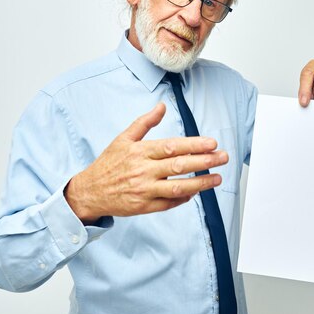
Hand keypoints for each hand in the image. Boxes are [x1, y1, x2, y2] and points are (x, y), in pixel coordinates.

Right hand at [64, 103, 227, 222]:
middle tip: (223, 157)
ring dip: (201, 183)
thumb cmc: (108, 163)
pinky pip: (169, 203)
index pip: (172, 146)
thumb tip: (161, 106)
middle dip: (204, 161)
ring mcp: (145, 190)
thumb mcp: (123, 138)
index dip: (194, 145)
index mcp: (140, 152)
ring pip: (178, 187)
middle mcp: (144, 171)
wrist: (89, 192)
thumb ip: (144, 122)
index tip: (212, 143)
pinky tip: (197, 191)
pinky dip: (184, 198)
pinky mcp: (144, 206)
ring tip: (217, 178)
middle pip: (179, 165)